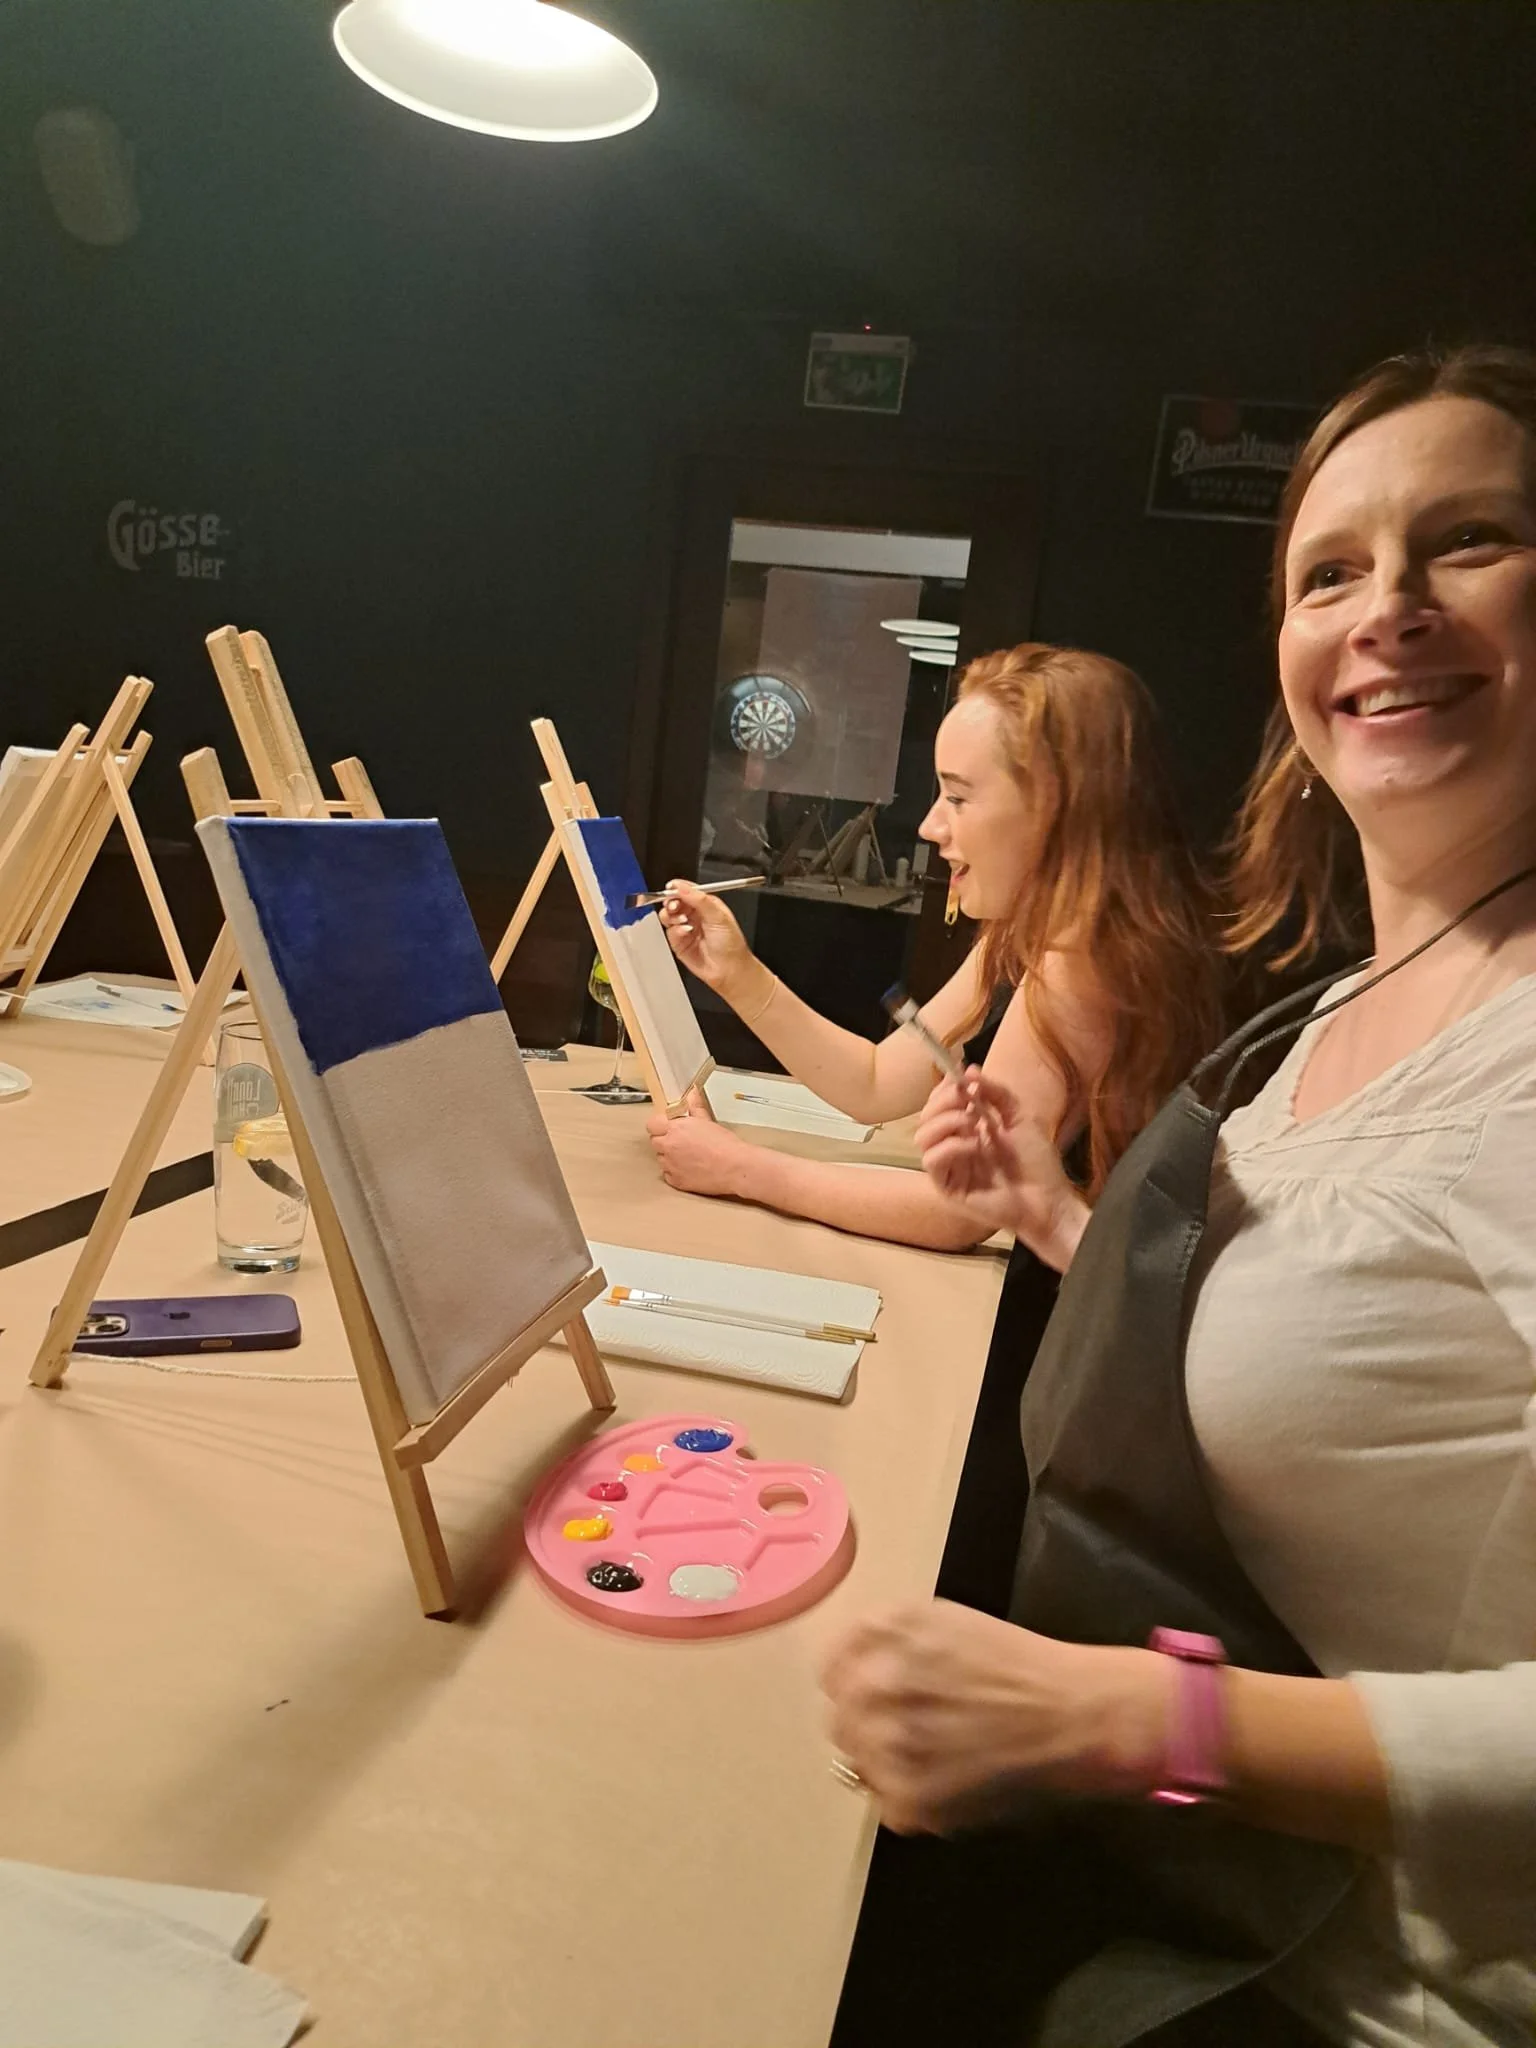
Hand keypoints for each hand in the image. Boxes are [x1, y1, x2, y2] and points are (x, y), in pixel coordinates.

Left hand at [647, 1104, 757, 1198]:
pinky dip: (675, 1172)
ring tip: (688, 1156)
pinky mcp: (676, 1181)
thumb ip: (695, 1107)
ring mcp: (671, 1166)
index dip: (659, 1125)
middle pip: (654, 1141)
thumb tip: (691, 1094)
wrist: (735, 1167)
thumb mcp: (708, 1121)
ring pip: (660, 1159)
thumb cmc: (725, 1145)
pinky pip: (668, 1175)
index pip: (652, 1124)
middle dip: (664, 1140)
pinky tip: (689, 1168)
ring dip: (669, 1156)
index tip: (667, 1126)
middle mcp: (669, 1147)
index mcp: (675, 1129)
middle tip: (680, 1141)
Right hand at [657, 879, 756, 996]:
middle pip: (673, 901)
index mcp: (706, 904)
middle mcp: (694, 914)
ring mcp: (685, 928)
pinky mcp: (679, 942)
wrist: (729, 969)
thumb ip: (699, 899)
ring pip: (668, 916)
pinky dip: (675, 931)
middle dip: (671, 902)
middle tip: (674, 906)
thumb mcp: (718, 916)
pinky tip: (685, 932)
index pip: (687, 890)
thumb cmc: (731, 944)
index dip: (677, 888)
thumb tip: (682, 887)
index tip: (671, 888)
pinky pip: (670, 932)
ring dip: (672, 916)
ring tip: (682, 920)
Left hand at [821, 1601, 1168, 1833]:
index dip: (856, 1685)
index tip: (879, 1699)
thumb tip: (851, 1677)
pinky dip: (914, 1798)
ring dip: (888, 1763)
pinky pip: (887, 1802)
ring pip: (859, 1762)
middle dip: (871, 1724)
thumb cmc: (1014, 1663)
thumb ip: (886, 1642)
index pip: (832, 1669)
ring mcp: (886, 1743)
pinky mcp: (907, 1796)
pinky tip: (952, 1780)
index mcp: (882, 1632)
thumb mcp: (939, 1623)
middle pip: (841, 1718)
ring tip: (939, 1756)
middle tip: (918, 1731)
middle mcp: (874, 1683)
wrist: (1071, 1711)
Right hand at [915, 1068, 1086, 1268]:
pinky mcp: (947, 1187)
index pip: (939, 1104)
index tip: (960, 1076)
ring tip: (974, 1124)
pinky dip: (951, 1147)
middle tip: (967, 1099)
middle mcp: (953, 1146)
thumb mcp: (1019, 1116)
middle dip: (944, 1101)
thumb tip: (968, 1070)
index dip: (945, 1087)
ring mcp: (949, 1167)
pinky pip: (931, 1161)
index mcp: (967, 1129)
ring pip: (921, 1137)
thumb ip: (995, 1092)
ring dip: (946, 1122)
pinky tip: (975, 1147)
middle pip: (925, 1117)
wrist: (1047, 1199)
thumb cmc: (1036, 1161)